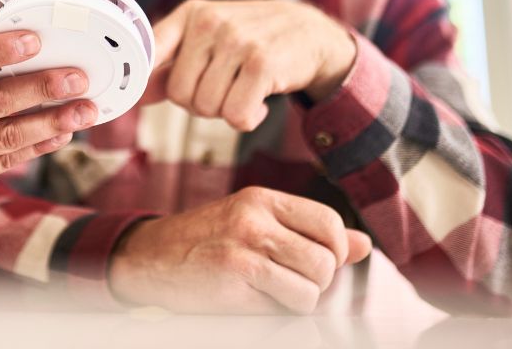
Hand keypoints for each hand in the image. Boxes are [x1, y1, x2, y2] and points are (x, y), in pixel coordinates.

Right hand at [108, 187, 371, 313]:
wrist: (149, 258)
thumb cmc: (204, 243)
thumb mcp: (253, 224)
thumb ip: (307, 233)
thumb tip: (363, 245)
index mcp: (263, 199)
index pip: (329, 223)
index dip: (334, 252)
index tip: (313, 264)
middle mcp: (255, 216)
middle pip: (326, 259)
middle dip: (315, 283)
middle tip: (286, 283)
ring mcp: (245, 245)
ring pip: (313, 286)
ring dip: (299, 300)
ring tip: (270, 293)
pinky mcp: (235, 274)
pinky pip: (288, 303)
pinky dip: (279, 311)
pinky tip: (252, 300)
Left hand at [147, 0, 356, 129]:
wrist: (311, 33)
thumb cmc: (250, 41)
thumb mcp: (209, 41)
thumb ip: (171, 66)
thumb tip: (136, 96)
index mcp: (191, 14)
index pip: (149, 51)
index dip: (140, 81)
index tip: (133, 100)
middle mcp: (210, 22)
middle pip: (179, 94)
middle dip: (199, 103)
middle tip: (224, 88)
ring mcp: (236, 41)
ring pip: (207, 108)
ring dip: (226, 111)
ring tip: (243, 89)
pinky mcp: (262, 64)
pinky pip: (236, 116)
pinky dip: (248, 118)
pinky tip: (259, 99)